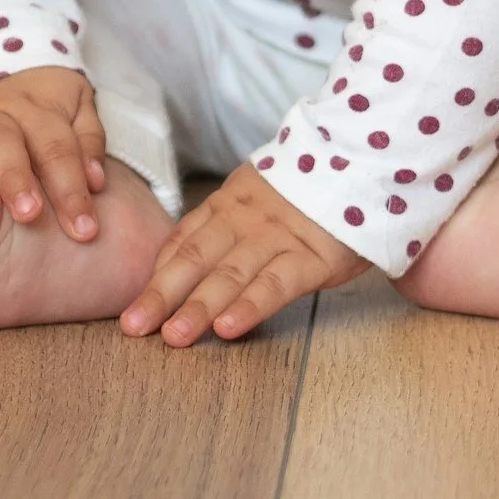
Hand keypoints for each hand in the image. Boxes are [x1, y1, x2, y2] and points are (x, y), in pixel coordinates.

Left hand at [120, 163, 367, 346]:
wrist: (367, 160)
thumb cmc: (311, 188)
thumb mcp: (260, 193)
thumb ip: (226, 223)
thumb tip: (181, 262)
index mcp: (231, 202)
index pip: (184, 240)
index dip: (156, 273)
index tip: (131, 306)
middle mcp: (246, 219)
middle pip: (197, 260)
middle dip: (162, 296)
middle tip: (134, 328)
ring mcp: (279, 236)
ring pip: (230, 275)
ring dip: (199, 307)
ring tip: (173, 338)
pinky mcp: (313, 256)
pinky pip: (276, 284)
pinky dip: (250, 306)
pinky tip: (227, 329)